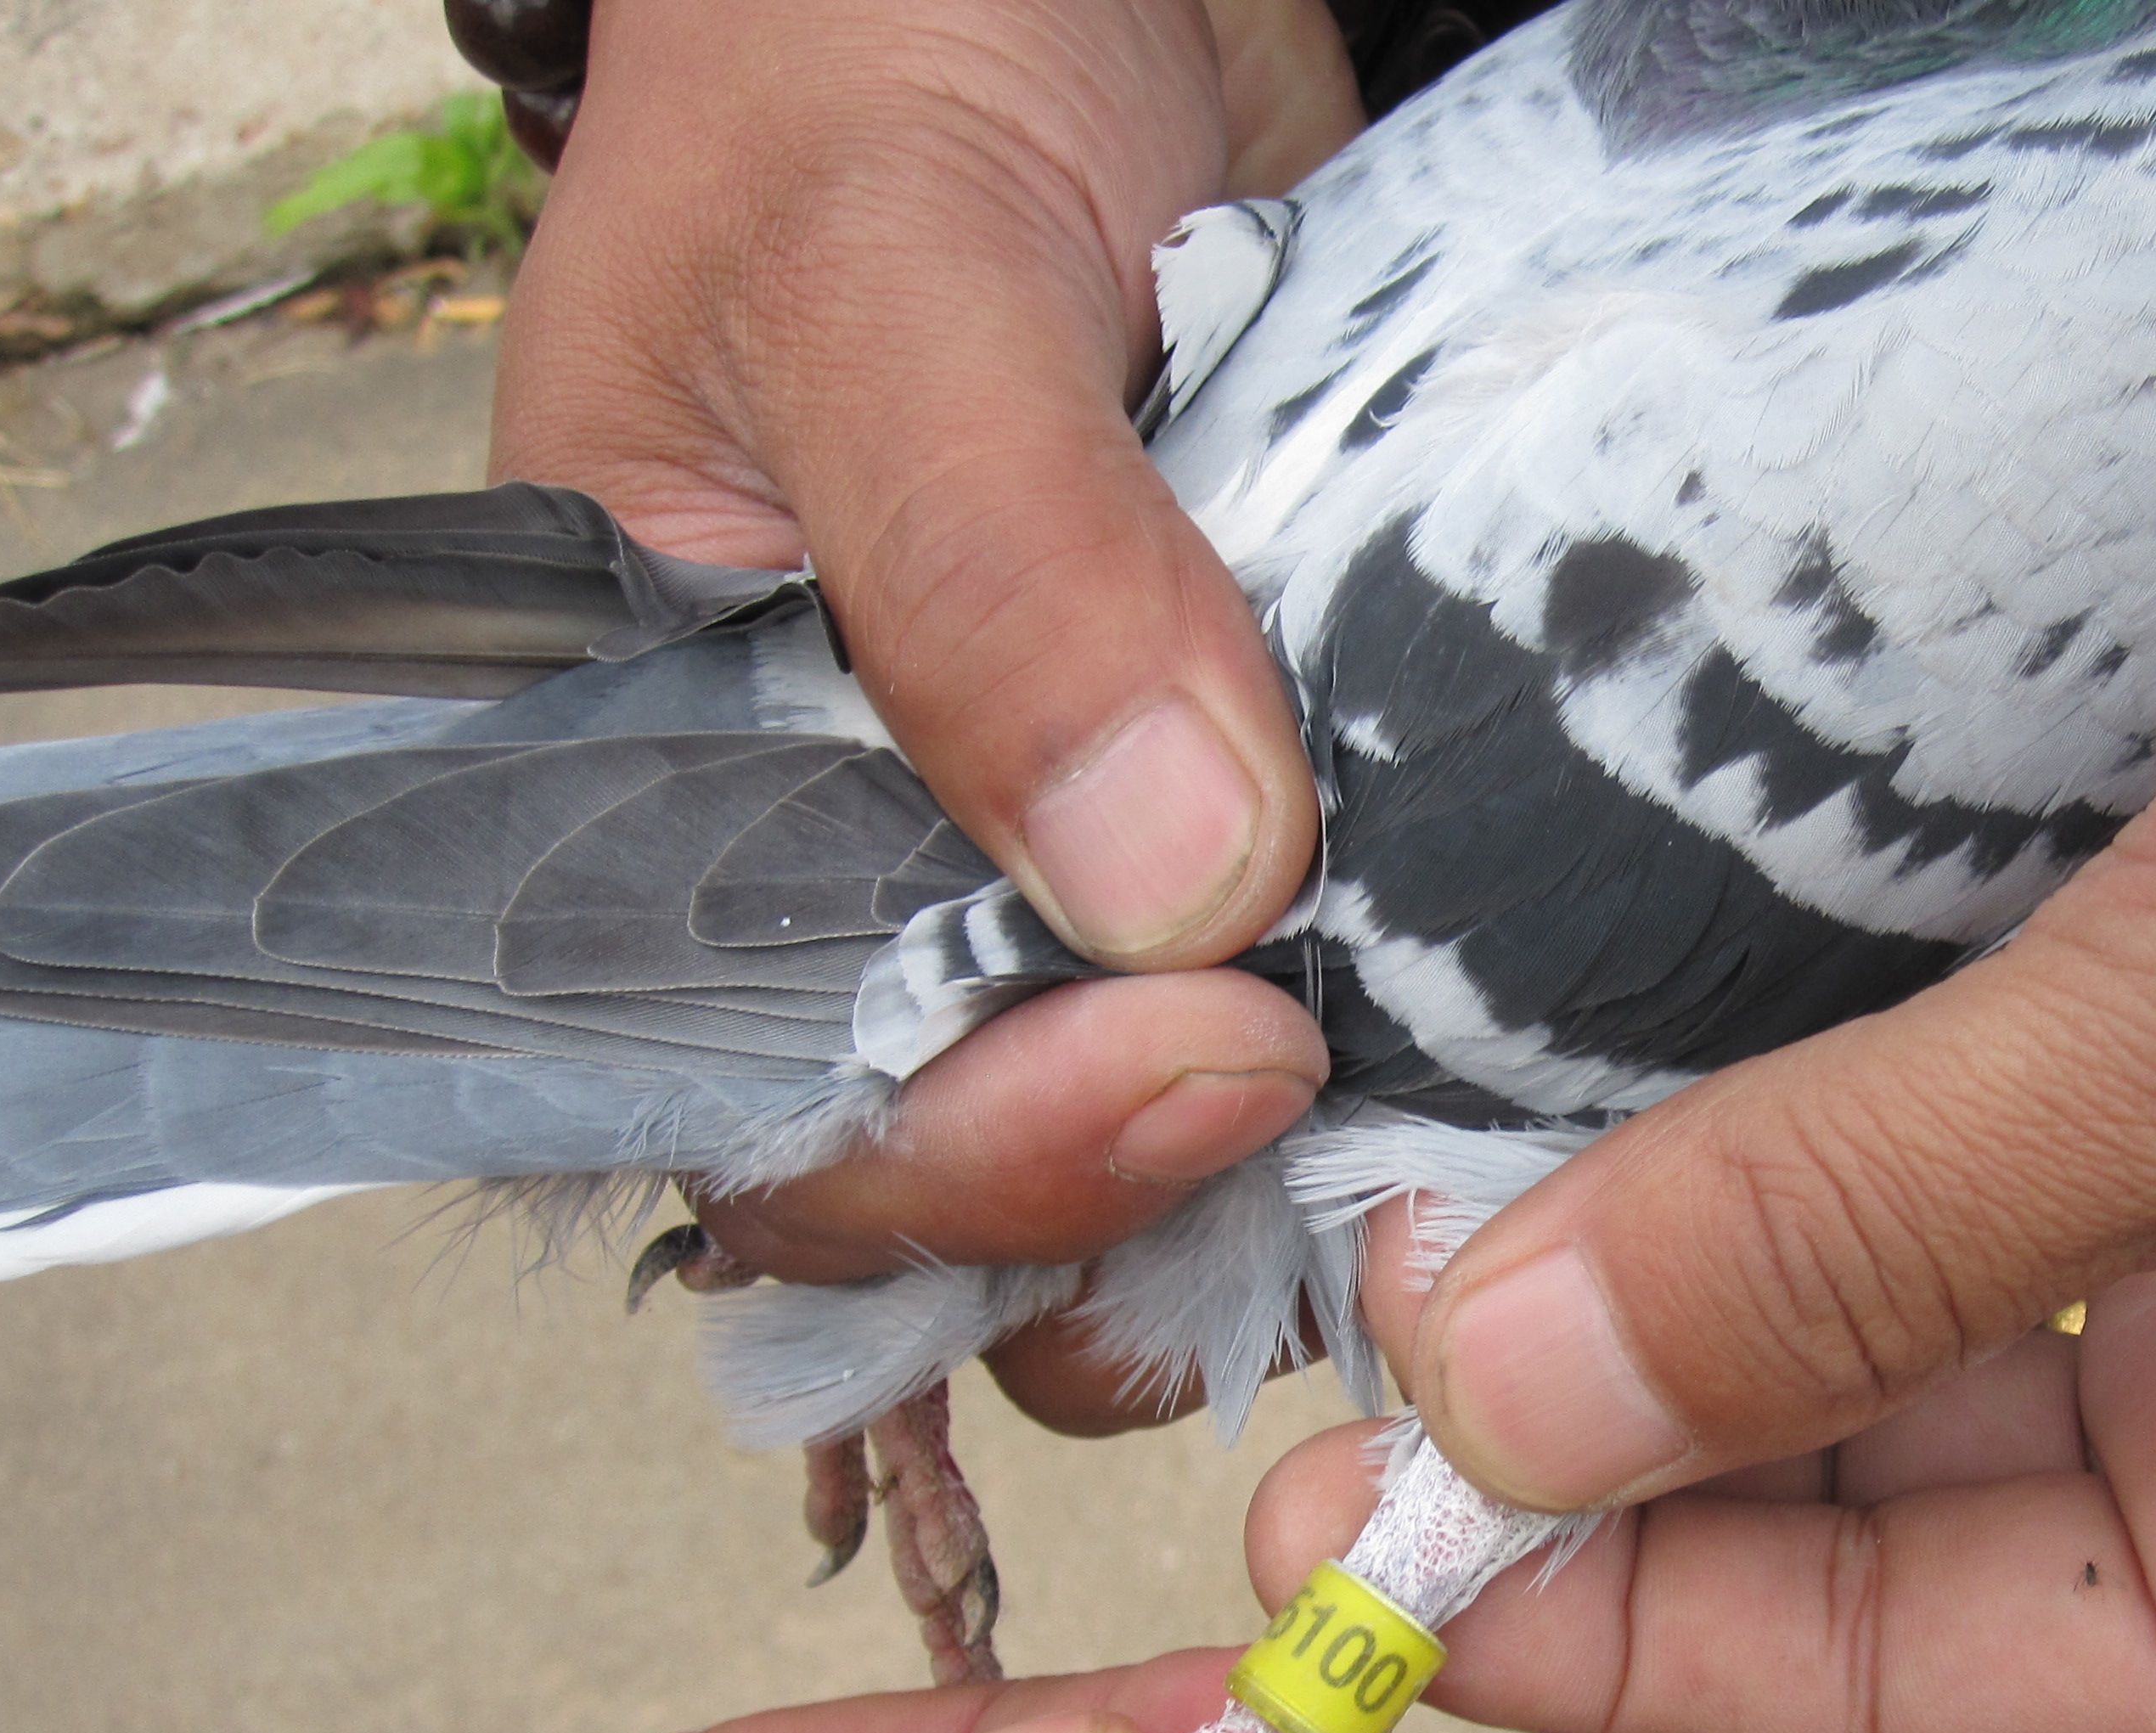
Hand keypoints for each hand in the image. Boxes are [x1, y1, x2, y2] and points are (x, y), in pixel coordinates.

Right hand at [491, 0, 1365, 1426]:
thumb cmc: (879, 36)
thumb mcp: (894, 261)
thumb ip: (994, 565)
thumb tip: (1168, 881)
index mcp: (653, 775)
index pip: (765, 1086)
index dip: (962, 1151)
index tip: (1189, 1062)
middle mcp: (850, 849)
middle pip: (965, 1163)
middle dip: (1140, 1193)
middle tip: (1329, 1093)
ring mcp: (1052, 835)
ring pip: (1145, 1112)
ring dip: (1285, 1162)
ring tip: (1435, 1122)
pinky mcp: (1233, 790)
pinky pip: (1300, 974)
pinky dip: (1396, 1033)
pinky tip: (1502, 1046)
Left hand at [1249, 146, 2155, 1732]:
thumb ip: (1859, 1235)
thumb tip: (1516, 1399)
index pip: (1913, 1691)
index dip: (1613, 1633)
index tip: (1357, 1551)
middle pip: (1902, 1521)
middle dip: (1630, 1443)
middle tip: (1340, 1365)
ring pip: (1938, 1331)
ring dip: (1708, 1276)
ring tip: (1437, 1229)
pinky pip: (2007, 1149)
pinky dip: (1828, 1128)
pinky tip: (1639, 1086)